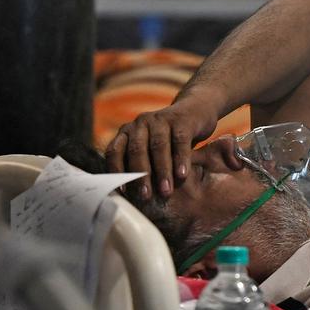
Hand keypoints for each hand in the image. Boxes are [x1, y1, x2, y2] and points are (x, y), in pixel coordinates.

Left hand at [104, 87, 221, 198]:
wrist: (195, 110)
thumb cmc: (168, 139)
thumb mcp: (150, 149)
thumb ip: (139, 166)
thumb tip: (130, 199)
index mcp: (127, 132)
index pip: (114, 151)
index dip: (116, 171)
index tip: (123, 192)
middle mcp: (140, 123)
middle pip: (136, 150)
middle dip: (141, 175)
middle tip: (146, 196)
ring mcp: (160, 119)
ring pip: (158, 146)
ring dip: (162, 171)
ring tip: (166, 191)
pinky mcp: (181, 120)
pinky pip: (180, 141)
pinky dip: (181, 159)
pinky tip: (183, 175)